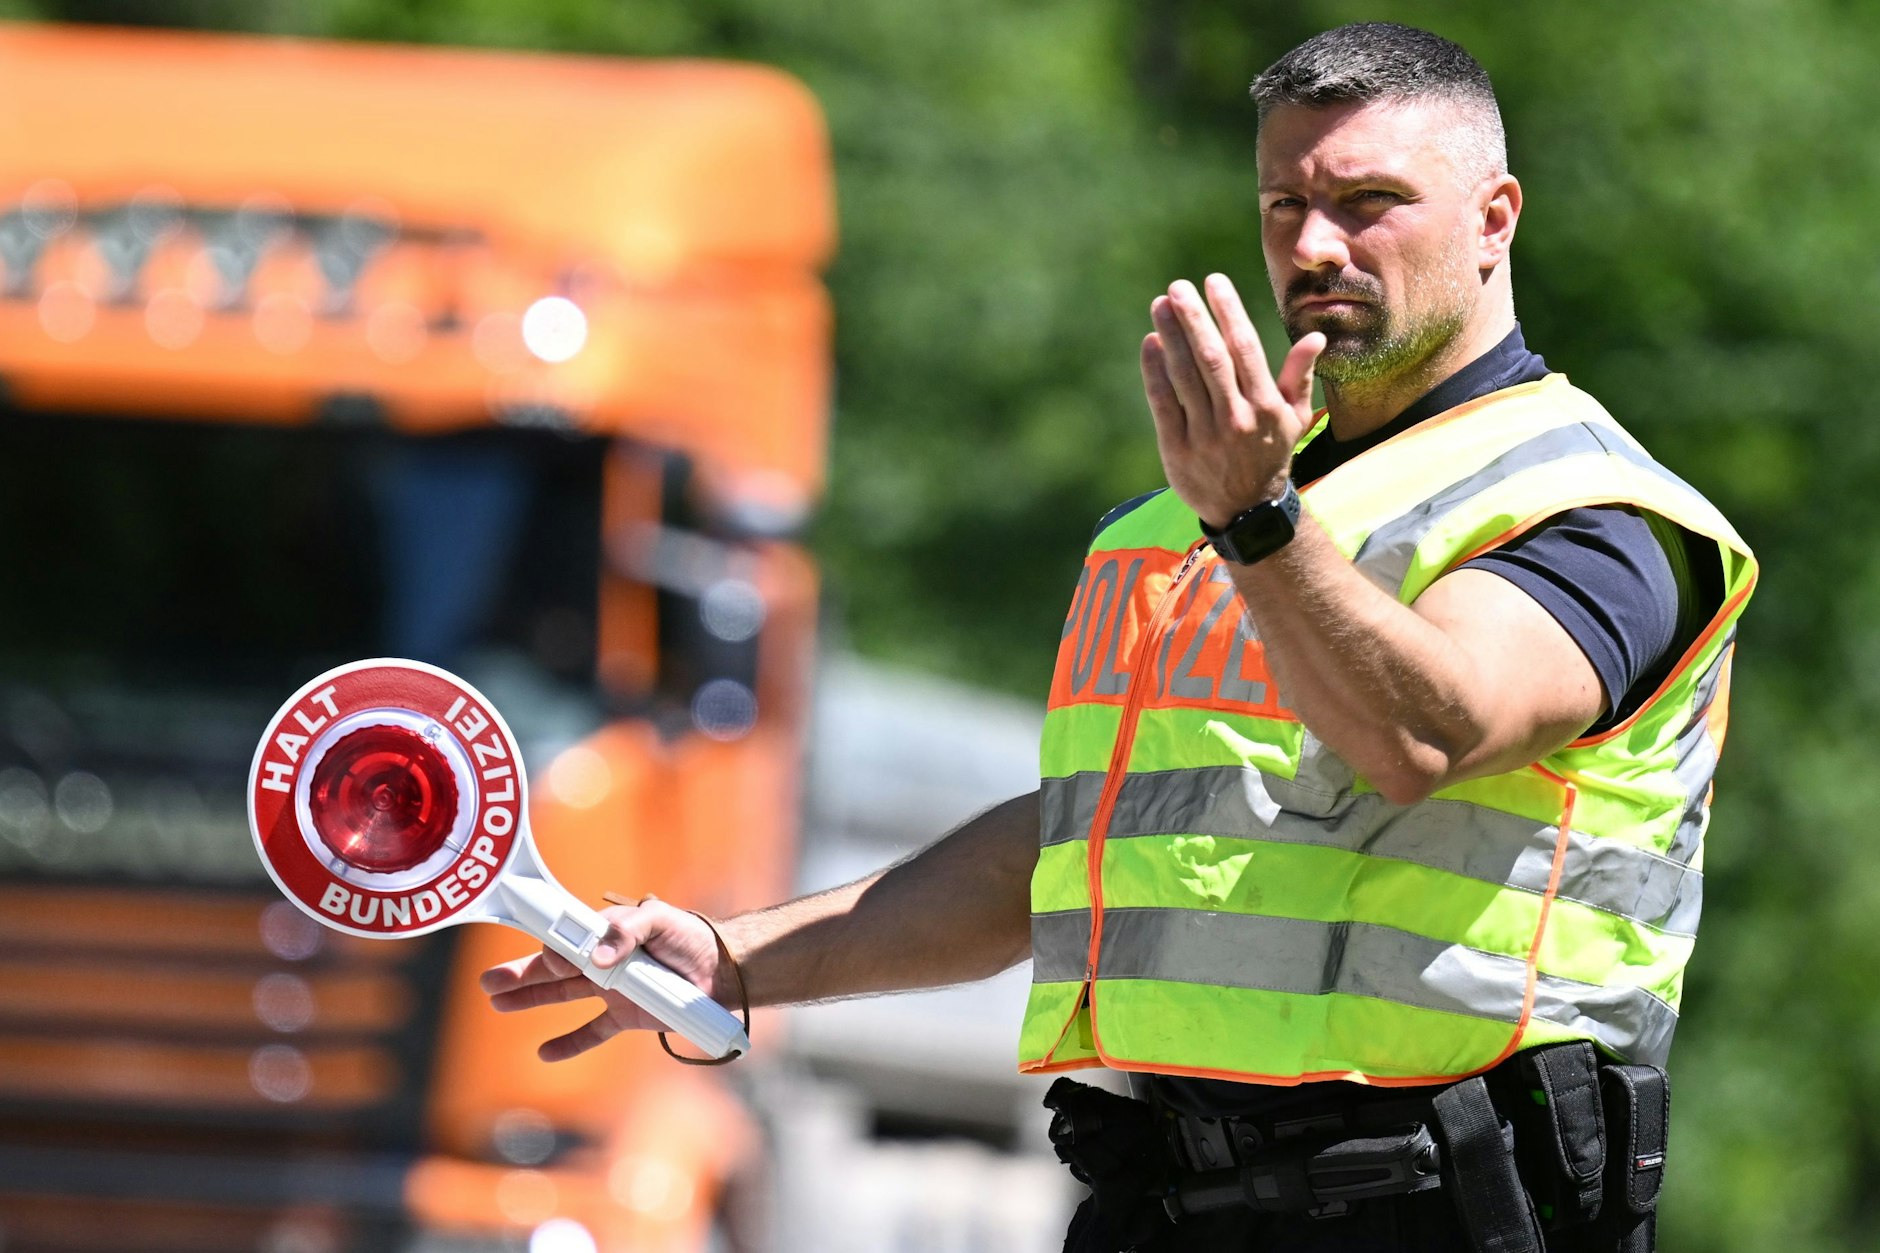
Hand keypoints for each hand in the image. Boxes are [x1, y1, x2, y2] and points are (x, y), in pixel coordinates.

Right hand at [479, 896, 732, 1061]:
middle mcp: (603, 960)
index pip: (568, 938)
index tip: (545, 957)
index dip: (550, 947)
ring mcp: (612, 990)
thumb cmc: (690, 937)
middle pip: (554, 968)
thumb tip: (594, 959)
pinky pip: (591, 1031)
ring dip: (530, 1000)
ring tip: (496, 1004)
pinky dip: (569, 1043)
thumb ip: (626, 931)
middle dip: (520, 973)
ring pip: (563, 996)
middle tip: (486, 981)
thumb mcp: (660, 920)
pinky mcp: (625, 1017)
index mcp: (607, 932)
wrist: (723, 971)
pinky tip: (543, 1052)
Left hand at [1142, 274, 1324, 528]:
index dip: (1228, 312)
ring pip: (1184, 377)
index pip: (1245, 349)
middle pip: (1211, 359)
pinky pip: (1163, 404)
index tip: (1214, 282)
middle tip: (1178, 287)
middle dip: (1194, 319)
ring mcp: (1204, 435)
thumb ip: (1300, 376)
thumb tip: (1316, 337)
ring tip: (1160, 305)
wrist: (1248, 513)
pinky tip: (1150, 344)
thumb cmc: (1272, 455)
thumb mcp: (1295, 418)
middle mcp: (1236, 419)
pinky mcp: (1177, 449)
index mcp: (1265, 406)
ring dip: (1171, 338)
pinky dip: (1155, 372)